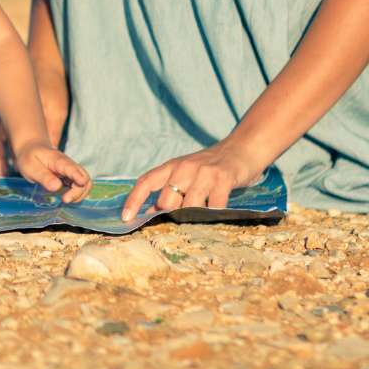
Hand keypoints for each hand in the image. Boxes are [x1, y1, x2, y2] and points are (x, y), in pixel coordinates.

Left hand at [15, 142, 92, 203]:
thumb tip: (56, 187)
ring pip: (85, 181)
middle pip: (83, 176)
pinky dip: (78, 192)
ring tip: (66, 199)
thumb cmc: (29, 157)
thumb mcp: (30, 167)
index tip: (81, 183)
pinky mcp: (70, 174)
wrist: (31, 148)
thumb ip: (43, 176)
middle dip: (78, 191)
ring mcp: (70, 169)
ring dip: (80, 193)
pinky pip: (81, 184)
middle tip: (64, 200)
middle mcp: (67, 163)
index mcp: (56, 160)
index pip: (69, 167)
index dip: (76, 175)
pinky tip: (67, 196)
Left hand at [120, 138, 264, 220]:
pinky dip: (214, 214)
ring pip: (189, 206)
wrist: (242, 148)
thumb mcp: (186, 174)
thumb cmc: (211, 167)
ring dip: (194, 217)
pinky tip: (217, 213)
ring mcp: (203, 172)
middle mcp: (184, 167)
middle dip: (171, 215)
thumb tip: (152, 213)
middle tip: (182, 221)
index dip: (134, 200)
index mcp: (172, 166)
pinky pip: (214, 206)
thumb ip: (171, 190)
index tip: (126, 217)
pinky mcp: (223, 178)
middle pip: (167, 200)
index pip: (146, 181)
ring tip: (201, 218)